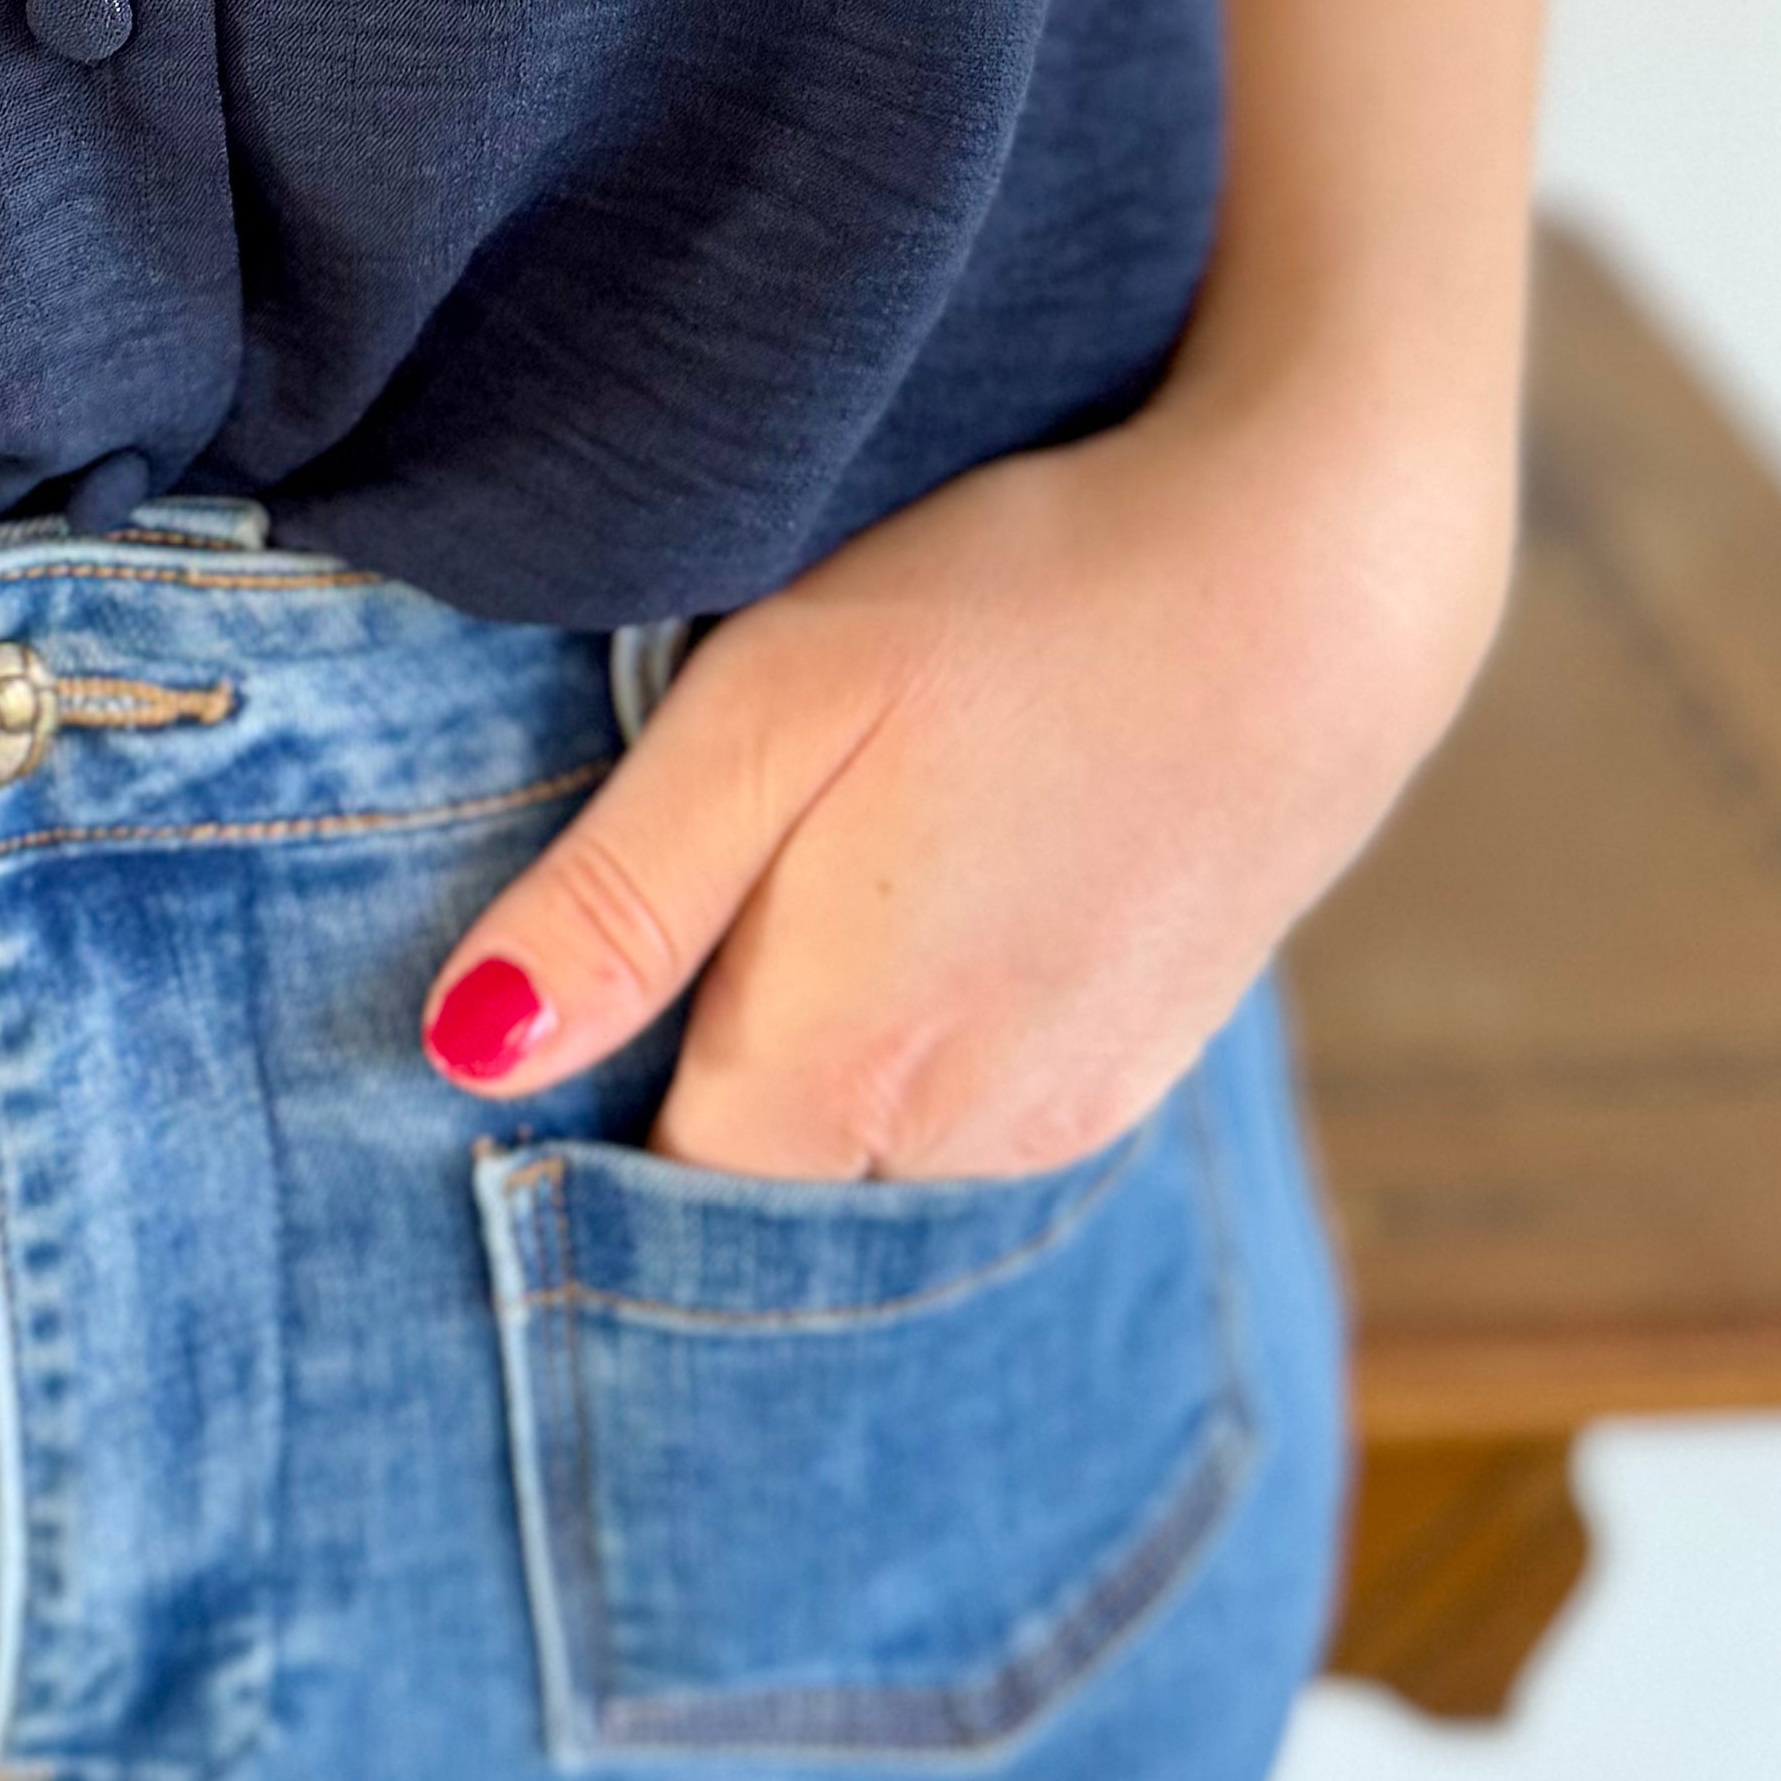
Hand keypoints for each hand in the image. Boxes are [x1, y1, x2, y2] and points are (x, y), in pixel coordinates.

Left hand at [422, 376, 1516, 1178]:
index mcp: (840, 1075)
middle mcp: (956, 1148)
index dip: (577, 1103)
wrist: (1313, 588)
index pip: (644, 1192)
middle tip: (683, 905)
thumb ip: (619, 897)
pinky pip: (964, 1116)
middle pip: (754, 1187)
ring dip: (809, 1063)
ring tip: (816, 880)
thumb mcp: (774, 704)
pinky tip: (927, 894)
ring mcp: (1063, 1124)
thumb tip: (468, 1050)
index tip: (564, 983)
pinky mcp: (1133, 1077)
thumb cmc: (1021, 609)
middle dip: (689, 1087)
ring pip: (861, 1155)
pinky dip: (915, 1042)